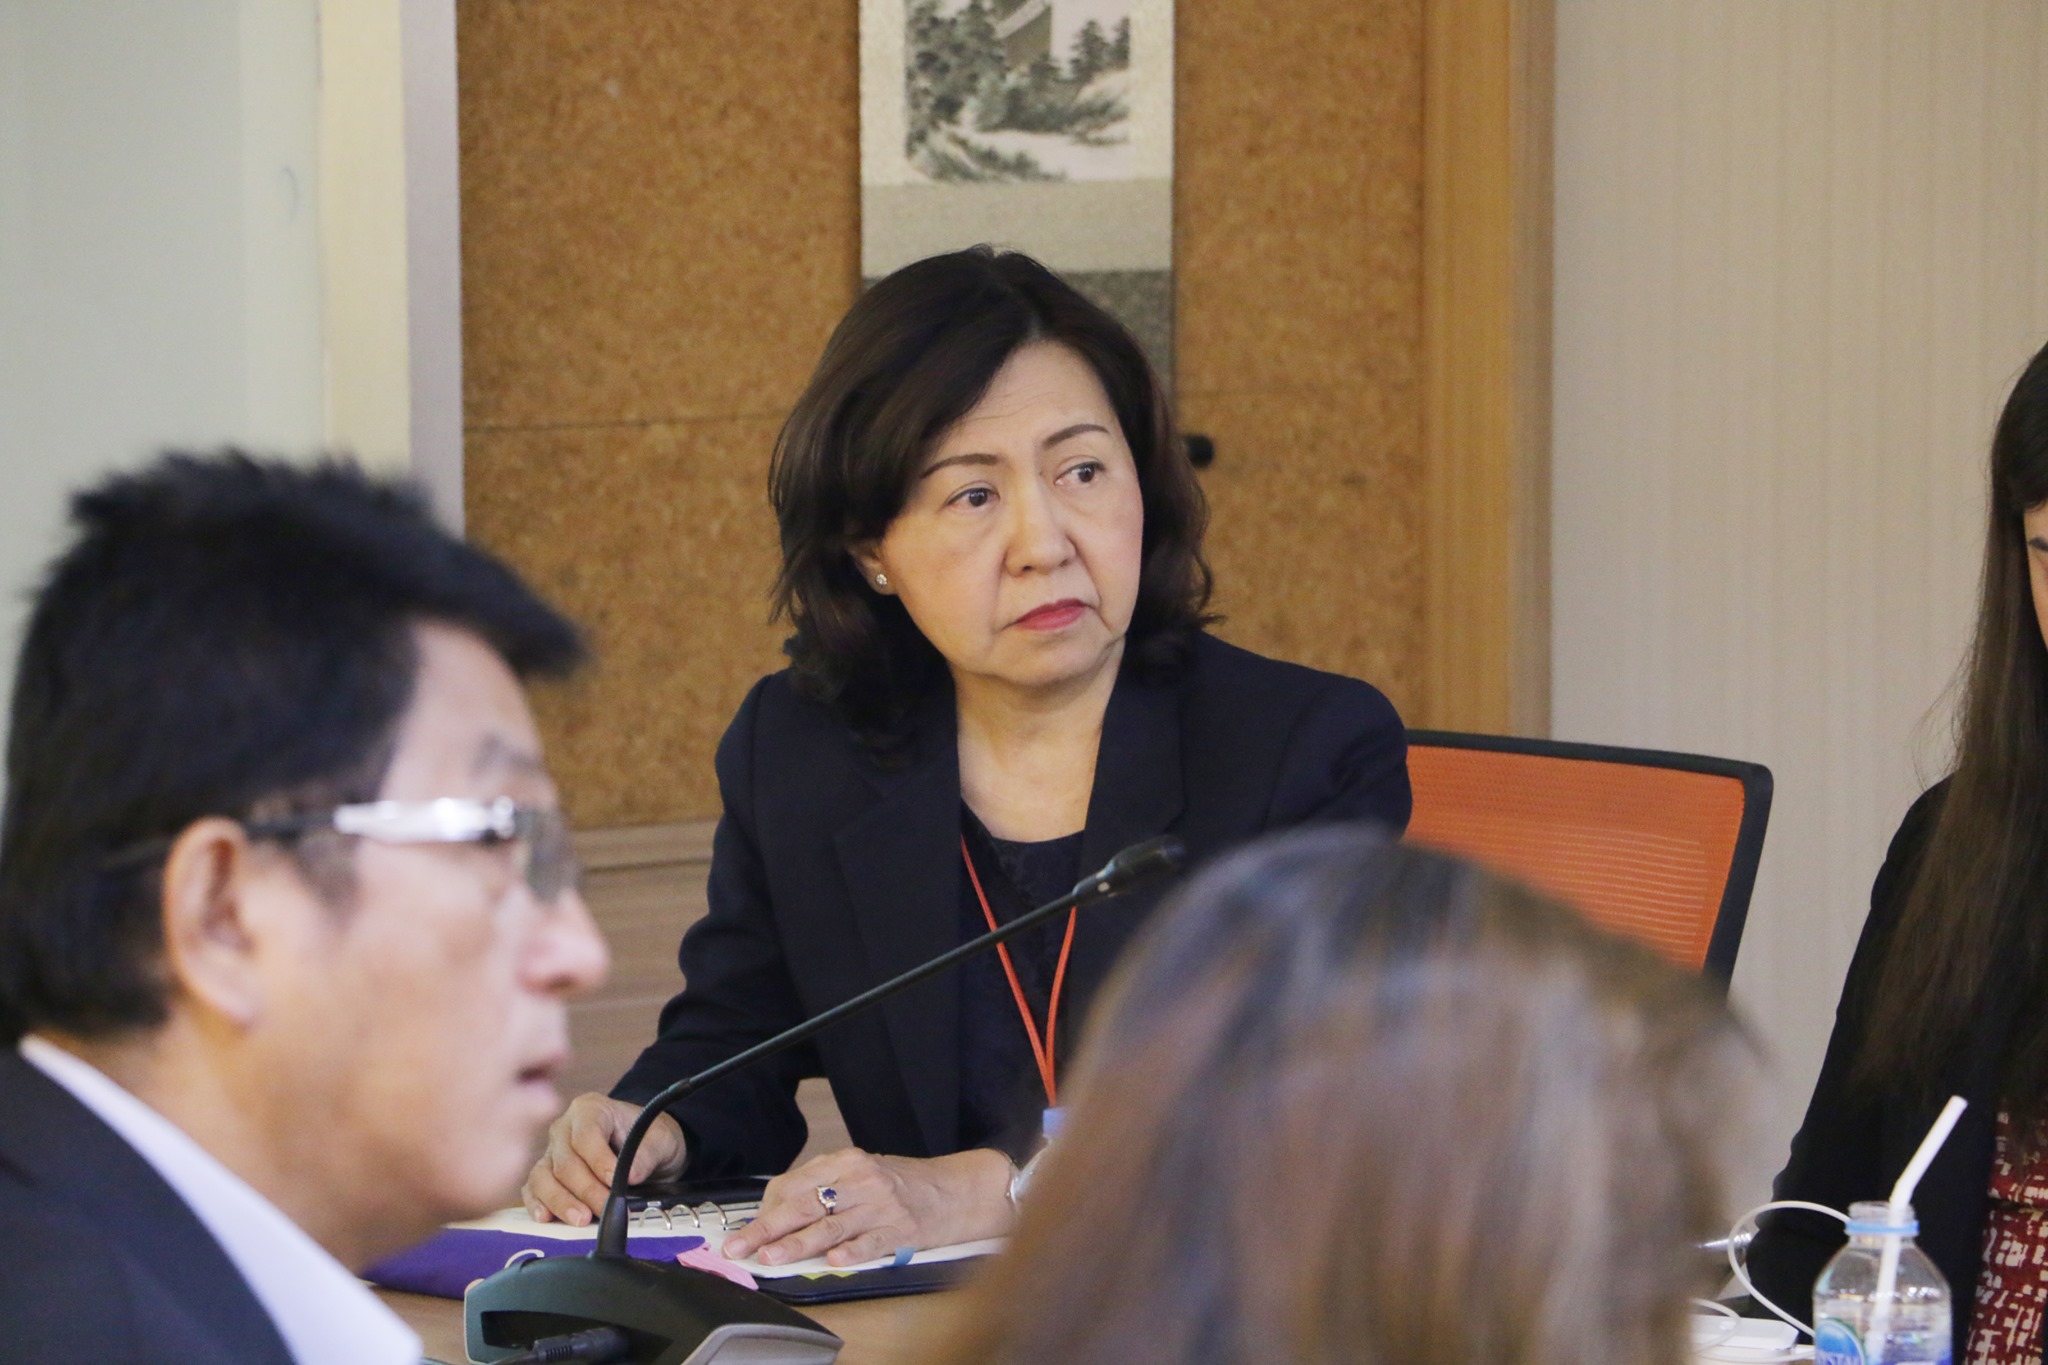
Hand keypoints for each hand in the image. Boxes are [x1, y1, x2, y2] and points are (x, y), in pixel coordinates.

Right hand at [521, 1093, 686, 1225]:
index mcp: (591, 1109)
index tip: (615, 1182)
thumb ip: (646, 1154)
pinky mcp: (545, 1175)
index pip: (586, 1135)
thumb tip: (630, 1176)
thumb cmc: (649, 1139)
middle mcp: (564, 1128)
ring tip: (581, 1220)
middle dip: (586, 1190)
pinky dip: (537, 1204)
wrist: (645, 1148)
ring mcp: (551, 1152)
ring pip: (543, 1177)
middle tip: (606, 1209)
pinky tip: (547, 1218)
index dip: (598, 1161)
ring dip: (561, 1201)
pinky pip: (533, 1189)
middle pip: (565, 1161)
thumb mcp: (659, 1140)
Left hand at [721, 1147, 1015, 1267]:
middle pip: (806, 1204)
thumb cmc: (901, 1185)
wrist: (954, 1190)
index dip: (767, 1210)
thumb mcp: (861, 1173)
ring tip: (772, 1257)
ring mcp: (881, 1205)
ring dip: (798, 1244)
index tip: (746, 1230)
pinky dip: (851, 1253)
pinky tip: (833, 1263)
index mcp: (846, 1162)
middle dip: (767, 1228)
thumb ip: (825, 1188)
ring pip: (831, 1226)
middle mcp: (861, 1179)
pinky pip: (870, 1243)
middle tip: (741, 1246)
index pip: (795, 1184)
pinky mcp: (901, 1229)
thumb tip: (777, 1215)